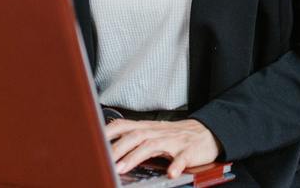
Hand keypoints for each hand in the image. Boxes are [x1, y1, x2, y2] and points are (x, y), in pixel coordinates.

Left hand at [104, 118, 220, 177]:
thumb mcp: (154, 133)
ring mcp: (174, 141)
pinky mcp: (189, 151)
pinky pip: (182, 158)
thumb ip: (134, 138)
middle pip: (135, 136)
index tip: (91, 141)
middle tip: (103, 162)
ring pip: (152, 145)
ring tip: (122, 168)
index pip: (123, 125)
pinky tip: (170, 173)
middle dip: (117, 148)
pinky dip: (176, 165)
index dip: (107, 132)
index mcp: (148, 128)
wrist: (208, 132)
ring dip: (135, 157)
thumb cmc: (176, 136)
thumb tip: (109, 147)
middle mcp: (158, 132)